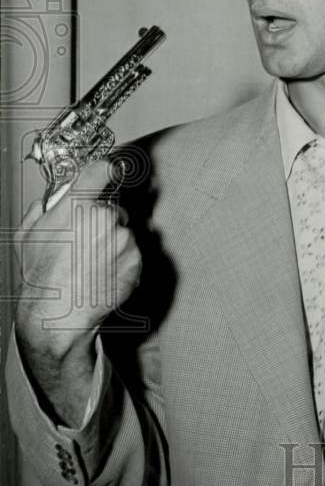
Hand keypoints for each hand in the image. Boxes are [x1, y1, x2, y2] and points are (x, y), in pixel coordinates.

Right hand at [13, 160, 141, 423]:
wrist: (59, 315)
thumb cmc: (41, 277)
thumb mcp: (28, 234)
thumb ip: (44, 207)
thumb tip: (54, 199)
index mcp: (78, 206)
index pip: (100, 171)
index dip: (102, 171)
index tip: (106, 171)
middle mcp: (105, 218)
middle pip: (111, 209)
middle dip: (101, 221)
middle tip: (83, 243)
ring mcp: (124, 240)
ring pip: (122, 232)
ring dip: (112, 242)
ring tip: (90, 264)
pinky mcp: (136, 260)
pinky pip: (131, 252)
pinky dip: (121, 260)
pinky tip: (101, 274)